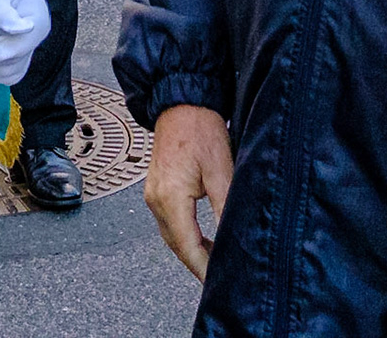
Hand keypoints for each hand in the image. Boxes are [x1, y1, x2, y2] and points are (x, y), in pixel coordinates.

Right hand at [145, 104, 233, 281]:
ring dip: (191, 250)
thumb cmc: (201, 129)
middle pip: (176, 245)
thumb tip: (233, 238)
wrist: (182, 102)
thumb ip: (225, 208)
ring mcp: (153, 194)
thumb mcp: (221, 170)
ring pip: (171, 235)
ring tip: (214, 263)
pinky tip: (201, 239)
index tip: (218, 283)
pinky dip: (184, 235)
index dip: (204, 269)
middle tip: (219, 279)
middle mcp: (156, 200)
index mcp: (170, 198)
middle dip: (197, 264)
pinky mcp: (157, 188)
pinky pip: (169, 221)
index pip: (187, 247)